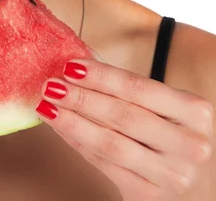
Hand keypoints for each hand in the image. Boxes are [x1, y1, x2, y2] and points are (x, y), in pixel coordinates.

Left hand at [35, 58, 213, 199]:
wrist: (180, 174)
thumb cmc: (164, 128)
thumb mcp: (156, 103)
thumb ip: (121, 83)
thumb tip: (77, 56)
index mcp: (196, 111)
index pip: (140, 88)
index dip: (102, 76)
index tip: (70, 66)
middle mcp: (191, 145)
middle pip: (123, 116)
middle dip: (81, 98)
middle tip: (51, 84)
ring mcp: (173, 175)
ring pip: (110, 143)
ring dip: (73, 122)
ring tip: (47, 105)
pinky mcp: (150, 196)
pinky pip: (104, 164)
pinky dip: (77, 142)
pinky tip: (60, 127)